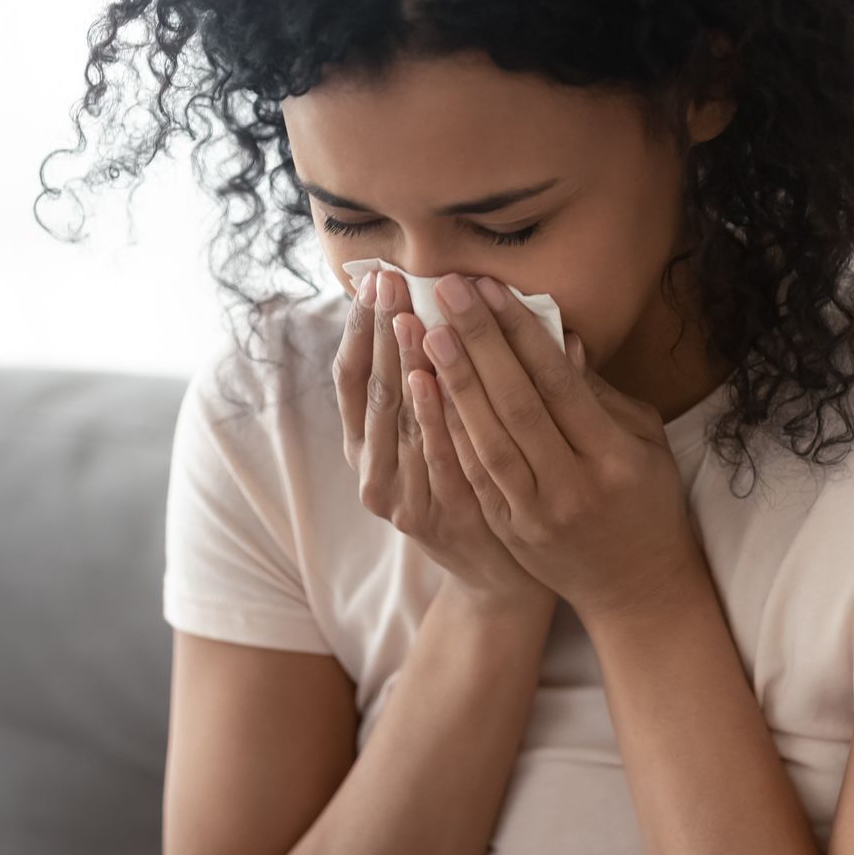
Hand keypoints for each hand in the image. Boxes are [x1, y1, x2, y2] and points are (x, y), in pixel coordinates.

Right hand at [334, 267, 557, 618]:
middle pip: (371, 389)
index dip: (360, 327)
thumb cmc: (480, 485)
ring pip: (395, 422)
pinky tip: (428, 380)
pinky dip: (428, 419)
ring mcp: (398, 497)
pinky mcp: (429, 520)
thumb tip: (467, 299)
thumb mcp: (450, 430)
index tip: (373, 279)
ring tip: (406, 316)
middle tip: (388, 281)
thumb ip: (447, 375)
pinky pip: (429, 459)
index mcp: (368, 443)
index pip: (351, 374)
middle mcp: (372, 469)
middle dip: (379, 331)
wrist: (502, 575)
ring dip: (401, 365)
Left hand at [419, 272, 706, 626]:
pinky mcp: (509, 530)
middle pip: (516, 405)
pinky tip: (424, 393)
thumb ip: (599, 393)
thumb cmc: (647, 499)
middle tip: (446, 293)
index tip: (491, 289)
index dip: (521, 334)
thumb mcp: (644, 440)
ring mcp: (536, 514)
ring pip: (486, 440)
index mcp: (615, 456)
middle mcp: (573, 486)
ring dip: (452, 383)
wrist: (636, 588)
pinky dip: (448, 431)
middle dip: (477, 343)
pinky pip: (472, 474)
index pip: (558, 384)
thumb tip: (559, 338)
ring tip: (424, 333)